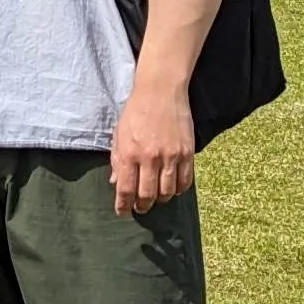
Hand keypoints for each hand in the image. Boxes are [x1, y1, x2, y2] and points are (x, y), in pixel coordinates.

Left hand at [109, 80, 196, 214]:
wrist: (160, 92)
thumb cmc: (136, 112)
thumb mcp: (119, 134)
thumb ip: (118, 160)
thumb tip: (116, 184)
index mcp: (130, 153)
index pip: (126, 189)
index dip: (123, 205)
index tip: (122, 212)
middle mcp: (150, 157)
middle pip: (147, 194)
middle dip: (142, 206)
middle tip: (140, 208)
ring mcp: (171, 156)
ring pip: (167, 192)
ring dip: (160, 200)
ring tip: (155, 199)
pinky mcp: (187, 153)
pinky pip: (185, 181)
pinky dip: (178, 190)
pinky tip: (172, 189)